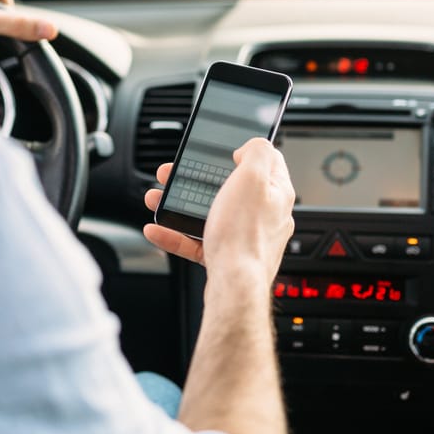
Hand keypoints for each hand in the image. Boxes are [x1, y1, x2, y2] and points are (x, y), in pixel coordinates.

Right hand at [143, 138, 294, 285]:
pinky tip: (158, 229)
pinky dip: (176, 233)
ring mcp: (245, 236)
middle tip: (175, 174)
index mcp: (276, 192)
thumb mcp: (253, 177)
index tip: (221, 149)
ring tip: (158, 199)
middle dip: (197, 179)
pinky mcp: (227, 256)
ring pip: (209, 213)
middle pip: (229, 187)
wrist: (234, 286)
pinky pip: (198, 239)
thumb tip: (251, 147)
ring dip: (180, 204)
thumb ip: (257, 152)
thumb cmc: (244, 235)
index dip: (242, 150)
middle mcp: (265, 215)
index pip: (267, 161)